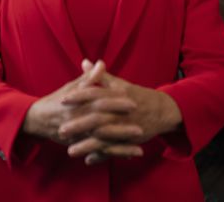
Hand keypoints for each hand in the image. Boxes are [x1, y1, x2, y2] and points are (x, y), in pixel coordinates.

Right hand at [22, 60, 138, 145]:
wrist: (37, 120)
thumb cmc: (57, 100)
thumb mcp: (71, 87)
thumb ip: (89, 78)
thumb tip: (101, 63)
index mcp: (75, 103)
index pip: (97, 101)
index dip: (114, 101)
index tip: (131, 100)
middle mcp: (75, 119)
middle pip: (100, 122)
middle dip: (120, 124)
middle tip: (140, 124)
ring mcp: (76, 134)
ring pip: (100, 139)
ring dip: (120, 142)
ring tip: (139, 143)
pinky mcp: (78, 145)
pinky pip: (98, 151)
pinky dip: (114, 153)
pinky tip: (129, 155)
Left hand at [60, 61, 182, 163]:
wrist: (162, 111)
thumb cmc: (136, 95)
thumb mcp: (119, 84)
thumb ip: (100, 76)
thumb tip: (85, 62)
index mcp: (116, 95)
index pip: (94, 94)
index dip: (78, 96)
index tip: (62, 100)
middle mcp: (120, 112)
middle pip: (97, 119)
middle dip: (78, 125)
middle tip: (60, 129)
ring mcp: (125, 127)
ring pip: (104, 138)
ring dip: (87, 145)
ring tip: (70, 151)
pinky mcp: (130, 141)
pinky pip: (114, 151)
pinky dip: (102, 156)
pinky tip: (88, 160)